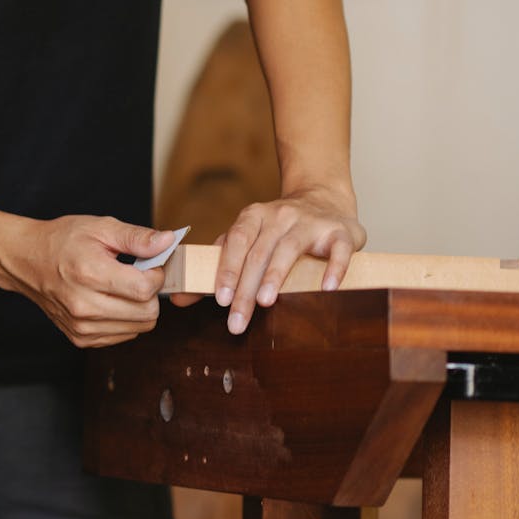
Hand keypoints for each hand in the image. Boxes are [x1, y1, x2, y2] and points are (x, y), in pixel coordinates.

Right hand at [0, 215, 174, 347]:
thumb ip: (137, 238)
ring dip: (139, 308)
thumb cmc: (62, 240)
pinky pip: (123, 336)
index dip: (156, 275)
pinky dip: (126, 320)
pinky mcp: (80, 338)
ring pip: (139, 328)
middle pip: (147, 314)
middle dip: (150, 294)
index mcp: (90, 274)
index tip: (148, 265)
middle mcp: (84, 306)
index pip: (145, 289)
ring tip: (121, 287)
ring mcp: (81, 327)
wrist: (27, 260)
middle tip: (137, 275)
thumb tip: (169, 242)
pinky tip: (111, 300)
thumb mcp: (101, 227)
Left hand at [172, 189, 365, 333]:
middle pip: (259, 253)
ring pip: (290, 249)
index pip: (236, 243)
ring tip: (266, 302)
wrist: (326, 199)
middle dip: (246, 288)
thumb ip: (216, 267)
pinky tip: (325, 288)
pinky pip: (338, 250)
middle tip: (237, 319)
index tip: (219, 299)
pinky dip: (333, 268)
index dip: (226, 270)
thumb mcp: (247, 239)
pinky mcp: (340, 232)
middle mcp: (281, 216)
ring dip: (276, 275)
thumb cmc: (280, 229)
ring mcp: (311, 222)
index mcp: (254, 217)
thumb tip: (178, 298)